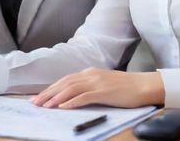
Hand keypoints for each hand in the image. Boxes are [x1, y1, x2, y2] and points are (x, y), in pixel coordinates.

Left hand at [31, 68, 164, 108]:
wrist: (144, 85)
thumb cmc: (126, 87)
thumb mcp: (104, 82)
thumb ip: (89, 85)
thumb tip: (74, 95)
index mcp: (90, 73)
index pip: (65, 80)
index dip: (51, 88)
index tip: (39, 97)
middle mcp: (91, 75)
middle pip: (64, 83)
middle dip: (48, 93)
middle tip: (35, 102)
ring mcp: (97, 83)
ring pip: (71, 89)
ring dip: (56, 98)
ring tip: (45, 106)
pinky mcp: (104, 92)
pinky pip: (84, 97)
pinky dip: (72, 102)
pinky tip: (63, 107)